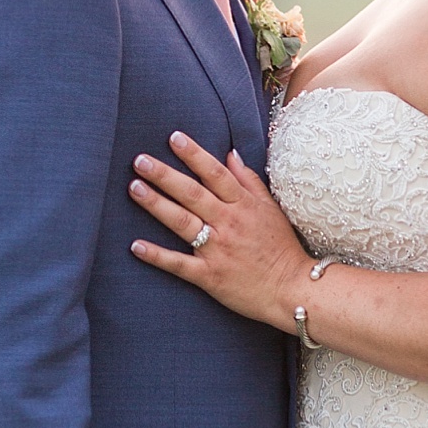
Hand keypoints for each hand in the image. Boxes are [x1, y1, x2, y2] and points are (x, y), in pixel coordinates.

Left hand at [129, 131, 310, 328]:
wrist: (292, 289)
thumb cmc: (281, 247)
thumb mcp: (271, 208)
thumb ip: (249, 181)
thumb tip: (230, 153)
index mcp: (243, 206)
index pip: (215, 174)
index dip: (194, 155)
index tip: (174, 138)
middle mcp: (228, 224)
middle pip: (192, 194)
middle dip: (165, 175)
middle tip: (140, 160)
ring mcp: (217, 250)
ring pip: (182, 223)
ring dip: (156, 205)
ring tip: (135, 188)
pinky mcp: (209, 276)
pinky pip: (179, 264)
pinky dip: (157, 255)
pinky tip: (136, 245)